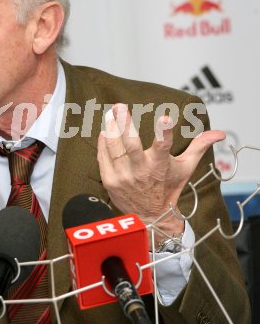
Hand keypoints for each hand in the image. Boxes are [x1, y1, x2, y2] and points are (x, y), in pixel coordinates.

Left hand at [97, 103, 224, 243]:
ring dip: (110, 129)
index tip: (165, 118)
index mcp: (160, 165)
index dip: (164, 132)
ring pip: (114, 148)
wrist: (151, 216)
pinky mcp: (110, 181)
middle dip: (124, 124)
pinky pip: (103, 158)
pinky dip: (103, 144)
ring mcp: (123, 177)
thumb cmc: (168, 187)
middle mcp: (141, 171)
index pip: (163, 146)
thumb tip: (219, 133)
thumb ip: (199, 147)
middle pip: (130, 144)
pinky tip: (104, 132)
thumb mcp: (185, 167)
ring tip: (110, 114)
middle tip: (120, 106)